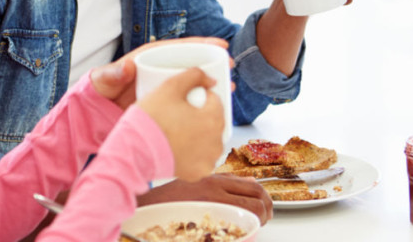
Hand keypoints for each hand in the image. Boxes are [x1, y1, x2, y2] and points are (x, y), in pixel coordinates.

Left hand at [90, 37, 228, 108]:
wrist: (98, 113)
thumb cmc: (101, 91)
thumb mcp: (104, 81)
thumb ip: (112, 74)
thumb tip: (127, 66)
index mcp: (149, 57)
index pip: (178, 47)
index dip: (200, 44)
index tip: (219, 45)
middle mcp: (160, 69)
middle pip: (191, 62)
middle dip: (213, 61)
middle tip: (230, 65)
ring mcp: (165, 86)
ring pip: (193, 80)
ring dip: (211, 82)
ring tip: (229, 87)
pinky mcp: (167, 102)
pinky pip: (187, 98)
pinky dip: (201, 101)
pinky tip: (215, 108)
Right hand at [136, 67, 224, 180]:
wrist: (134, 151)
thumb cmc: (151, 119)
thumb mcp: (170, 86)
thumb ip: (194, 75)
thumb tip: (210, 79)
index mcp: (214, 119)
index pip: (214, 100)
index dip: (199, 96)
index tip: (183, 100)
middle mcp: (217, 142)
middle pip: (213, 120)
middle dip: (200, 115)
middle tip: (177, 115)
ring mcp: (208, 160)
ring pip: (209, 140)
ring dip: (199, 134)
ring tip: (176, 131)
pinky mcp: (198, 173)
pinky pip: (200, 157)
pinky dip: (193, 152)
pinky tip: (178, 147)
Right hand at [137, 174, 273, 224]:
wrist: (145, 209)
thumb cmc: (168, 198)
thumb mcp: (196, 181)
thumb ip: (222, 182)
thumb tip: (250, 183)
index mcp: (213, 178)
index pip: (252, 185)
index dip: (265, 197)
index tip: (265, 206)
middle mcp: (214, 189)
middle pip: (256, 197)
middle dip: (267, 209)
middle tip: (266, 218)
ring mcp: (211, 205)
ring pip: (250, 211)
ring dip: (259, 220)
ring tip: (257, 225)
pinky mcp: (205, 221)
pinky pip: (234, 227)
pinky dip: (244, 232)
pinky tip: (242, 234)